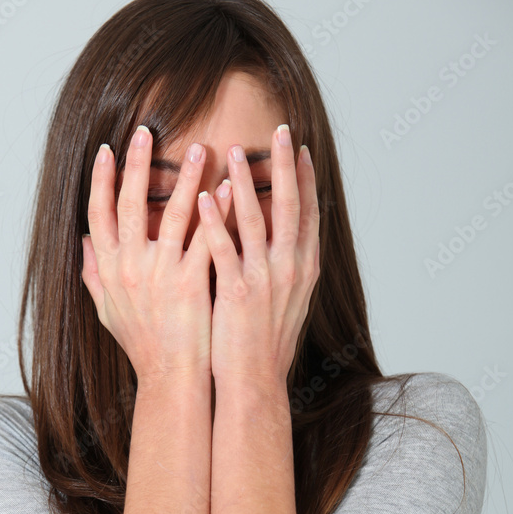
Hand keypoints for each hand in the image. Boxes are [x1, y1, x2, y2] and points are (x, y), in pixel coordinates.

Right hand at [81, 125, 230, 386]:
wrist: (170, 378)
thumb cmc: (143, 347)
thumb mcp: (107, 311)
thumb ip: (93, 274)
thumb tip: (84, 244)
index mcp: (109, 269)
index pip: (97, 214)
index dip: (99, 180)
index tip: (106, 150)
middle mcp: (128, 267)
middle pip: (127, 203)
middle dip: (135, 163)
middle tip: (144, 130)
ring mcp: (158, 274)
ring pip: (169, 213)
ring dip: (184, 177)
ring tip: (198, 147)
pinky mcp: (189, 283)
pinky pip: (204, 238)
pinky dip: (216, 211)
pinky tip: (228, 188)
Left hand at [198, 124, 319, 387]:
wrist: (256, 383)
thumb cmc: (265, 346)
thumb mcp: (287, 303)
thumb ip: (286, 269)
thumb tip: (285, 244)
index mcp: (304, 269)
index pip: (309, 214)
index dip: (306, 179)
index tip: (300, 148)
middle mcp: (291, 269)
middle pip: (292, 206)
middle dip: (287, 166)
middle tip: (283, 130)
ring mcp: (266, 279)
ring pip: (257, 220)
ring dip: (245, 182)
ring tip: (234, 151)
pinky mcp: (239, 292)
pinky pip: (224, 249)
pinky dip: (215, 221)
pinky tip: (203, 197)